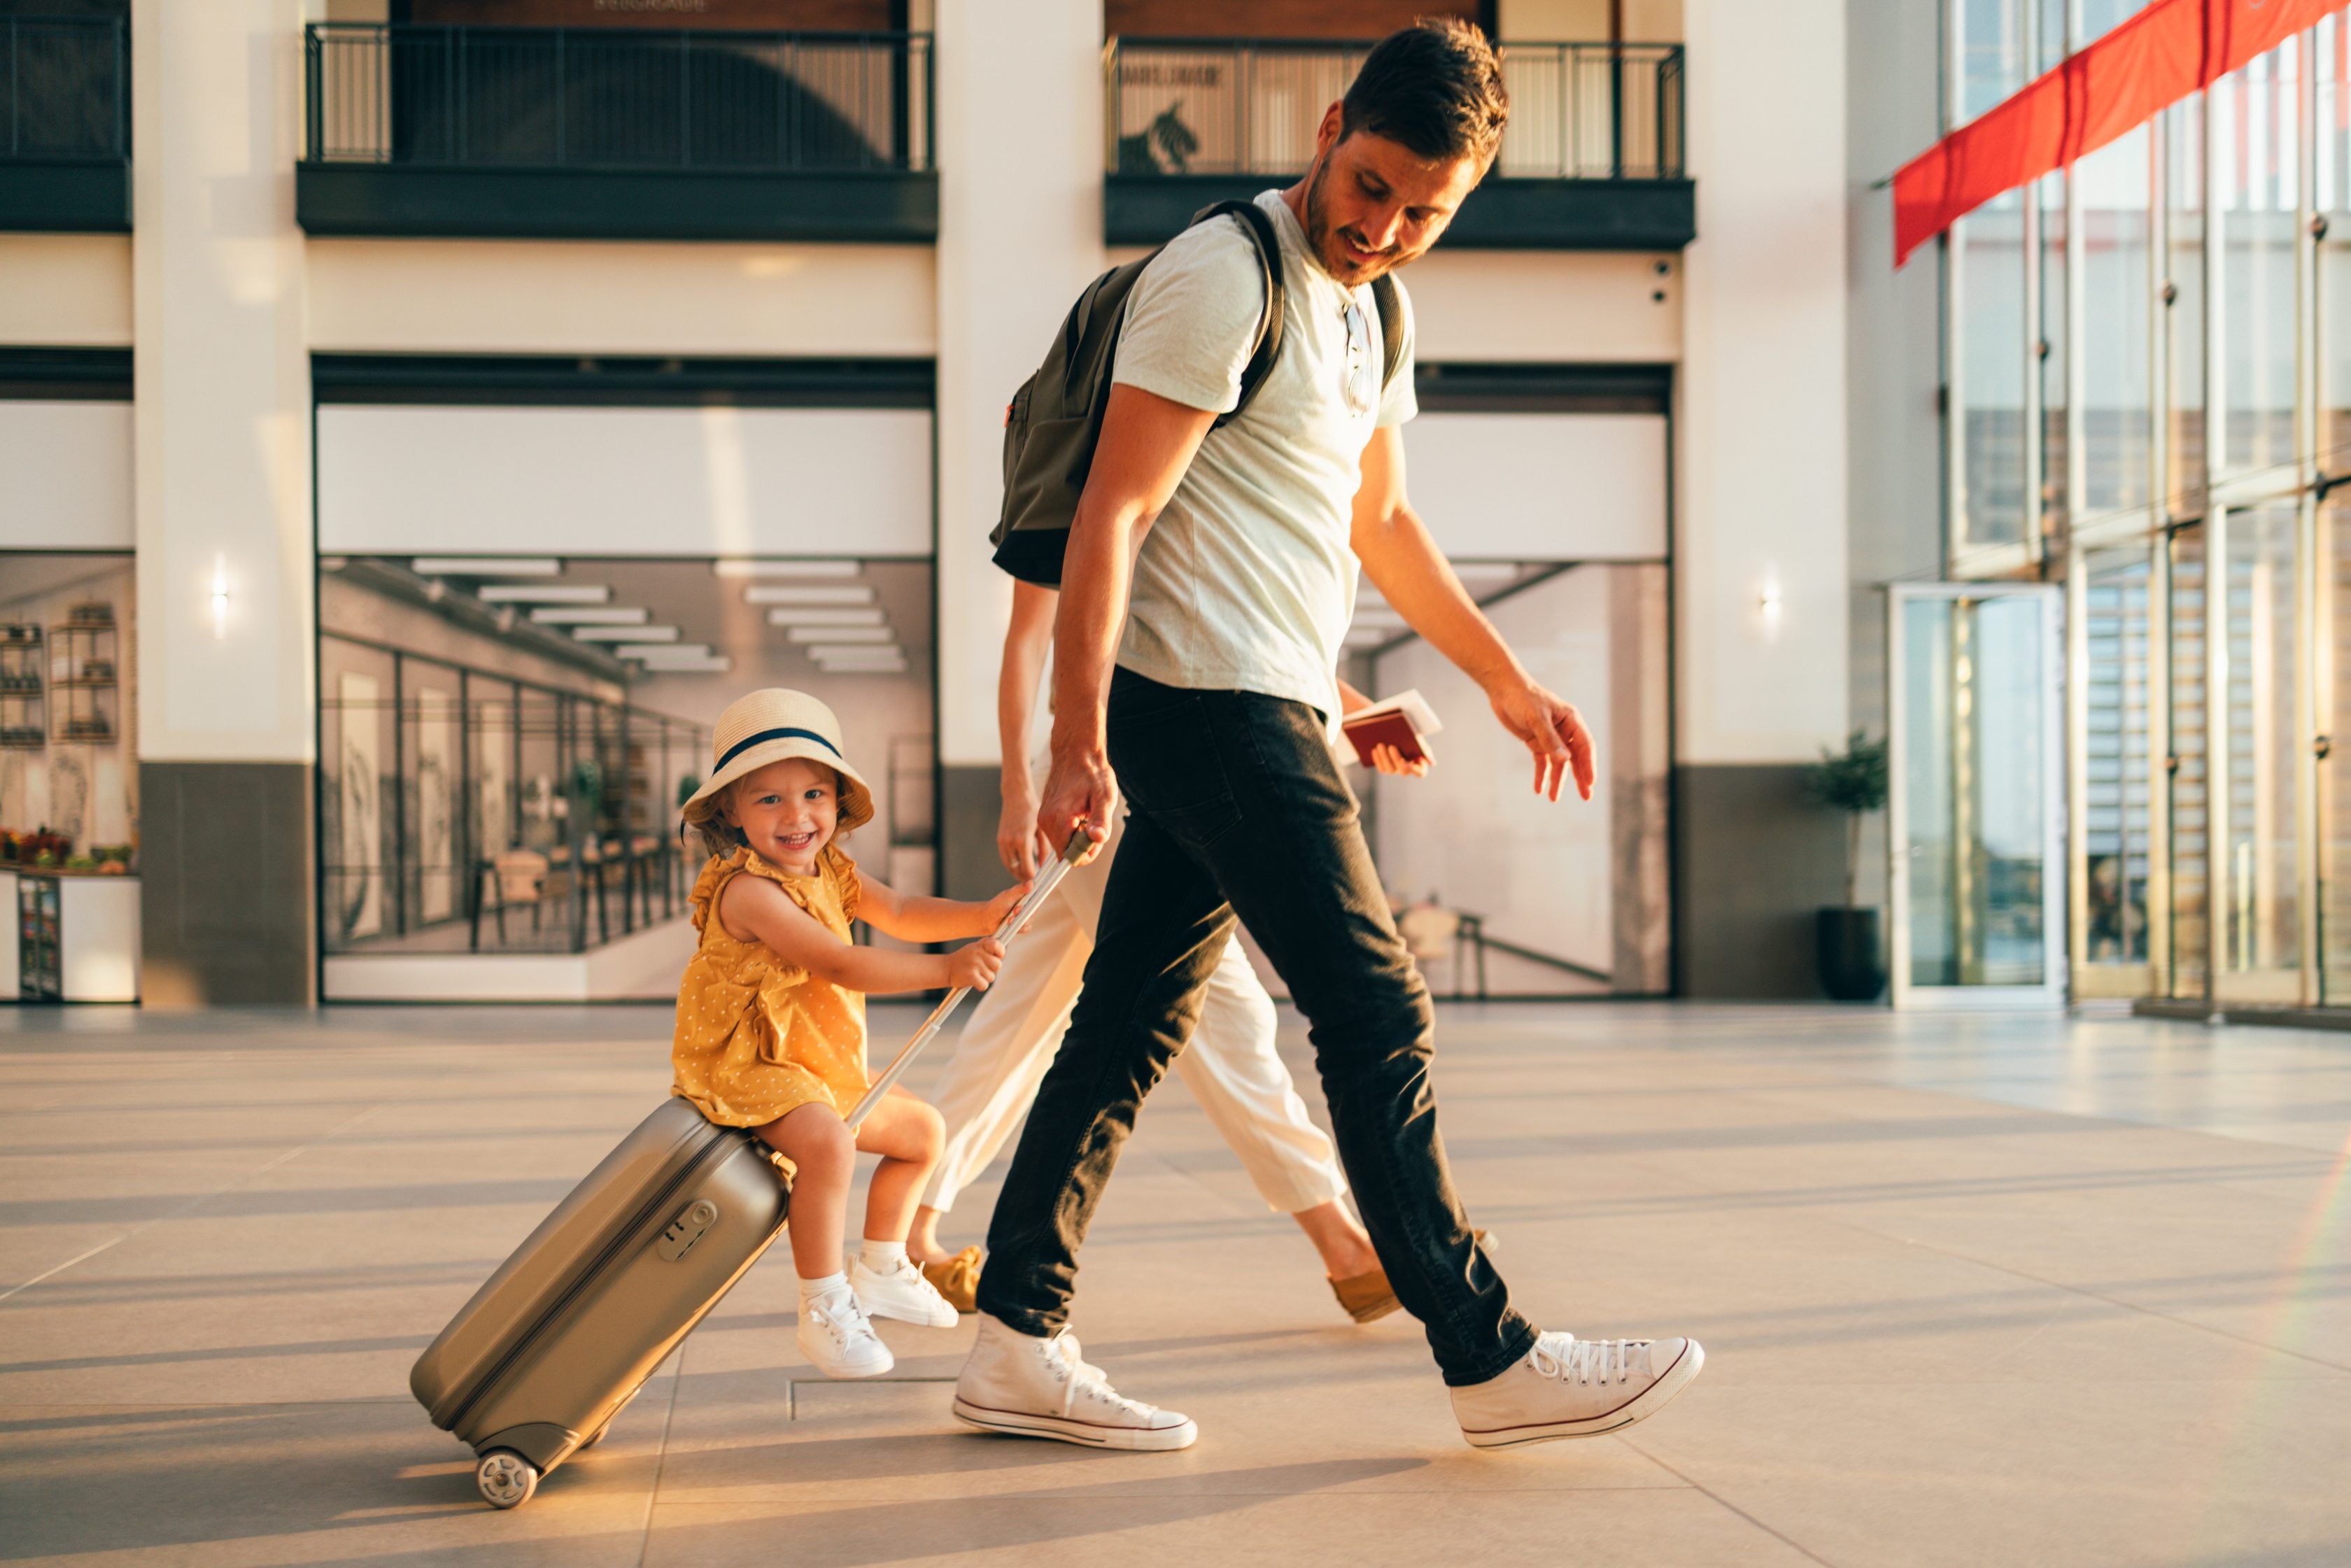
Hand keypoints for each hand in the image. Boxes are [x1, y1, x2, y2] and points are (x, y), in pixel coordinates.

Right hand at [946, 937, 1006, 990]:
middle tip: (982, 968)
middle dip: (992, 969)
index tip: (997, 956)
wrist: (946, 969)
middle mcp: (977, 952)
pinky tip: (973, 981)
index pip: (997, 945)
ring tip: (975, 974)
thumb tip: (1003, 953)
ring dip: (985, 978)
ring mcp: (974, 964)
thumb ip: (989, 948)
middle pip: (998, 965)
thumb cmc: (964, 959)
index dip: (1000, 952)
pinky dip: (980, 985)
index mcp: (980, 944)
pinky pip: (985, 984)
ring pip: (991, 977)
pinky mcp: (971, 976)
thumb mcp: (975, 948)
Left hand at [978, 878, 1031, 933]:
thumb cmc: (997, 905)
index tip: (1022, 904)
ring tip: (1009, 920)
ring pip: (1030, 920)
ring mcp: (1025, 916)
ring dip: (1019, 921)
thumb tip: (1031, 883)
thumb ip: (1019, 889)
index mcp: (1026, 896)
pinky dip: (1018, 928)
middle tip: (1014, 911)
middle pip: (1033, 911)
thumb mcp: (1008, 895)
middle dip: (1022, 913)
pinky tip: (1010, 925)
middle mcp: (1027, 906)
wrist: (988, 918)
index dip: (1032, 902)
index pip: (1036, 898)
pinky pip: (1026, 928)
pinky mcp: (1023, 925)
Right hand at [997, 774, 1044, 877]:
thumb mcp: (1042, 829)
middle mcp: (1010, 842)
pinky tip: (1021, 866)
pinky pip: (1005, 858)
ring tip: (1028, 876)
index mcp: (1023, 840)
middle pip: (1016, 870)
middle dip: (1025, 878)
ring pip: (1009, 866)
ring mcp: (1003, 841)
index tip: (1040, 881)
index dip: (1033, 878)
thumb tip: (1044, 866)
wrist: (1016, 796)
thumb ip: (1044, 849)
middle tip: (1035, 882)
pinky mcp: (999, 839)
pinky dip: (1012, 865)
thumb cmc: (1033, 810)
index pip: (1027, 868)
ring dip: (1018, 873)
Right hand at [1036, 741, 1117, 864]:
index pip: (1070, 857)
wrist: (1075, 752)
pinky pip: (1059, 832)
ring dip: (1078, 835)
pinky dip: (1071, 827)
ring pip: (1063, 842)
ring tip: (1087, 812)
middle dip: (1083, 844)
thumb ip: (1101, 820)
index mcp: (1059, 819)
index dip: (1087, 852)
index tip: (1096, 834)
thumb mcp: (1104, 797)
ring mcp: (1043, 818)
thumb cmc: (1092, 773)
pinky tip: (1080, 810)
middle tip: (1094, 821)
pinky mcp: (1044, 815)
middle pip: (1066, 851)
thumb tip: (1097, 838)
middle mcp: (1046, 821)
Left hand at [1368, 740, 1431, 777]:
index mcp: (1420, 764)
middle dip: (1397, 758)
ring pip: (1391, 770)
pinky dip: (1378, 759)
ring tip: (1380, 745)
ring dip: (1385, 758)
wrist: (1398, 731)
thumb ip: (1422, 747)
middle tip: (1391, 746)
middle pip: (1403, 771)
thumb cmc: (1411, 734)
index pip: (1420, 772)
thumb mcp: (1418, 738)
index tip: (1413, 758)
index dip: (1416, 768)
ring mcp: (1396, 769)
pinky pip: (1381, 768)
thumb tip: (1428, 760)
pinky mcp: (1385, 767)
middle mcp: (1407, 769)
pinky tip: (1374, 750)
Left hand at [1486, 679, 1594, 801]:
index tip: (1590, 782)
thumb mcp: (1536, 718)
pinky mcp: (1536, 741)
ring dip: (1557, 780)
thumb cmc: (1522, 697)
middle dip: (1580, 777)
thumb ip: (1550, 739)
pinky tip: (1539, 789)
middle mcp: (1564, 730)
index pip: (1585, 746)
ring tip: (1554, 798)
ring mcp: (1550, 737)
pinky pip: (1542, 762)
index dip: (1589, 765)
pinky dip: (1541, 775)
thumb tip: (1565, 761)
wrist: (1502, 689)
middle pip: (1576, 757)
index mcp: (1571, 720)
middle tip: (1586, 797)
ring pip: (1558, 763)